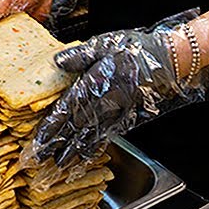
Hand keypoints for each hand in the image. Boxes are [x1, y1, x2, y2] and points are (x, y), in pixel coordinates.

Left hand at [31, 10, 208, 168]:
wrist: (170, 61)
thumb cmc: (138, 49)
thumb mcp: (106, 43)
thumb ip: (80, 55)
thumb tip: (57, 61)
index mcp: (95, 83)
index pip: (66, 109)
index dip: (51, 126)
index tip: (37, 140)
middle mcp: (104, 102)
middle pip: (75, 127)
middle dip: (57, 144)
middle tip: (40, 160)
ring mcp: (117, 113)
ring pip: (90, 135)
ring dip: (74, 151)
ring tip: (60, 164)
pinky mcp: (129, 118)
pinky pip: (107, 135)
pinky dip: (95, 147)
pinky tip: (86, 156)